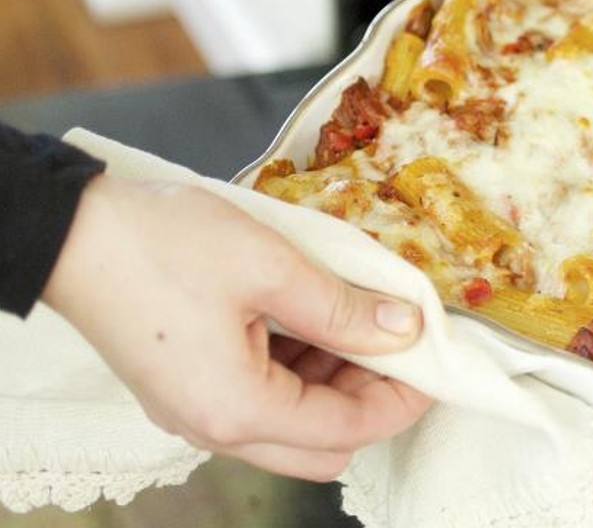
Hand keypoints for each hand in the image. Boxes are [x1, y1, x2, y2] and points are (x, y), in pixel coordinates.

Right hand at [43, 175, 431, 481]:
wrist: (73, 233)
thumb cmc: (166, 246)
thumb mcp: (273, 268)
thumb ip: (344, 306)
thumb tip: (404, 329)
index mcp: (239, 409)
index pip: (346, 431)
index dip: (401, 400)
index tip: (435, 361)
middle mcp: (214, 425)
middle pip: (319, 444)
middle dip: (371, 398)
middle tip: (402, 341)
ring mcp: (194, 408)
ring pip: (289, 423)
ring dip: (335, 381)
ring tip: (365, 318)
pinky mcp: (184, 384)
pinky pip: (257, 396)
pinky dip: (297, 367)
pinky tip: (318, 316)